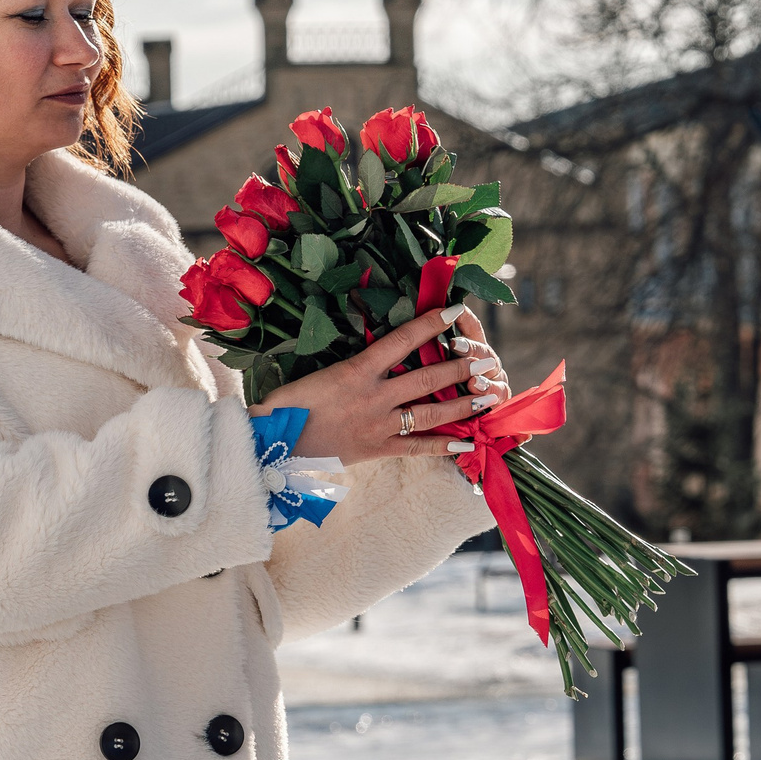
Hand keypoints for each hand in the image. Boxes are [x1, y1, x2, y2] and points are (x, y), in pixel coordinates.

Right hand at [252, 303, 512, 464]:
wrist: (272, 444)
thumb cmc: (288, 403)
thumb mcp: (318, 372)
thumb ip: (351, 362)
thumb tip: (377, 347)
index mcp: (356, 370)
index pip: (401, 340)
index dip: (430, 323)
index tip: (454, 310)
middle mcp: (373, 396)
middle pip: (426, 378)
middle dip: (459, 368)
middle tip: (486, 360)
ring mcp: (377, 424)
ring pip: (429, 412)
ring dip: (462, 404)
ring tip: (488, 396)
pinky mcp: (376, 449)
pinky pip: (416, 448)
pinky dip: (443, 446)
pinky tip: (468, 443)